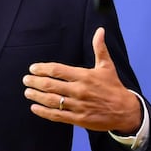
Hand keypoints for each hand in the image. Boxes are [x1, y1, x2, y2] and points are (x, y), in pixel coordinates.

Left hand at [22, 27, 140, 133]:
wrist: (125, 111)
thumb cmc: (113, 87)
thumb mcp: (107, 66)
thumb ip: (99, 48)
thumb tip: (100, 30)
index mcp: (84, 76)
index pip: (58, 70)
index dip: (42, 69)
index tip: (33, 68)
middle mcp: (79, 90)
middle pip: (51, 85)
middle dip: (35, 82)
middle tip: (26, 80)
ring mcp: (78, 106)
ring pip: (52, 101)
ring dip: (37, 96)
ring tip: (27, 92)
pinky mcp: (78, 119)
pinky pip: (57, 115)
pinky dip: (44, 112)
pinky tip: (34, 108)